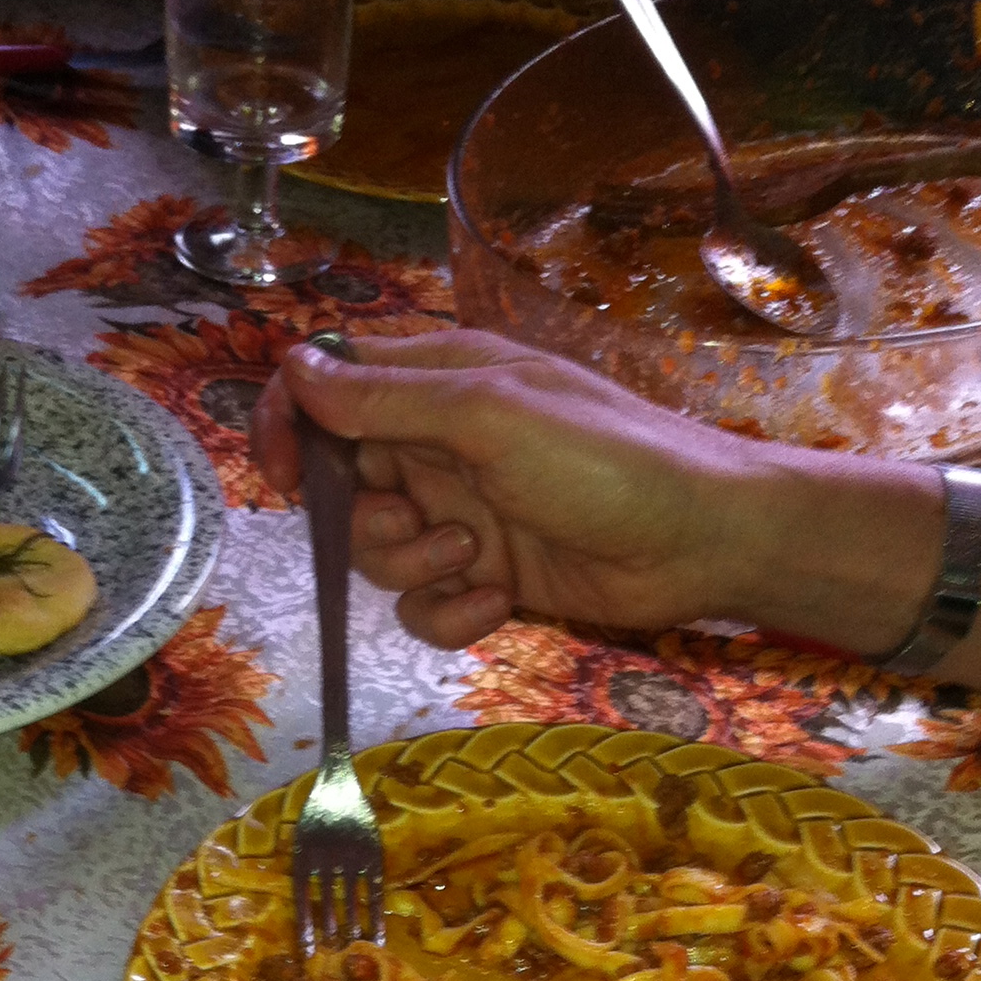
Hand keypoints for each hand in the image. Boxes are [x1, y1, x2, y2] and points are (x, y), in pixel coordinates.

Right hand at [249, 327, 779, 648]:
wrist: (698, 542)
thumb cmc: (603, 458)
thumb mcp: (486, 415)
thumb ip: (385, 398)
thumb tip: (294, 369)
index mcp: (439, 379)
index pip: (330, 385)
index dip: (292, 424)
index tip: (282, 477)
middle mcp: (440, 443)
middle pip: (342, 482)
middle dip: (362, 516)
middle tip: (415, 521)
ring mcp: (461, 512)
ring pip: (376, 552)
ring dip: (412, 564)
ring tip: (476, 556)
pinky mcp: (484, 575)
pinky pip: (423, 604)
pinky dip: (448, 611)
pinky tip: (497, 600)